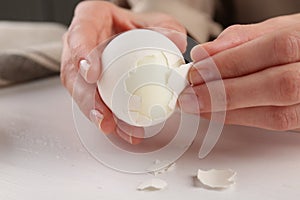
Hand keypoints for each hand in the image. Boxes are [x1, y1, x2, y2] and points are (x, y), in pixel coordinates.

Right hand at [61, 1, 186, 143]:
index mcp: (92, 18)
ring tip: (113, 127)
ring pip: (80, 91)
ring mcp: (81, 66)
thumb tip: (176, 42)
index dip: (81, 52)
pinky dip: (106, 117)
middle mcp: (81, 43)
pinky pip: (93, 101)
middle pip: (73, 71)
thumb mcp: (156, 22)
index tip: (91, 74)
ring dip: (95, 113)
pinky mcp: (89, 84)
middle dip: (86, 97)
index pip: (81, 31)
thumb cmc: (136, 27)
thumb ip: (166, 29)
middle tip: (102, 114)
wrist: (132, 36)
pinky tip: (120, 129)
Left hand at [179, 14, 299, 130]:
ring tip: (198, 105)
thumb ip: (240, 39)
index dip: (231, 61)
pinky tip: (217, 112)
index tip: (197, 69)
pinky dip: (239, 118)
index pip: (273, 49)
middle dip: (225, 91)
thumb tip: (205, 53)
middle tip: (191, 93)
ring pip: (276, 113)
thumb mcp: (276, 29)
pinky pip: (273, 124)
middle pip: (275, 85)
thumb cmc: (298, 42)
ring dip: (228, 110)